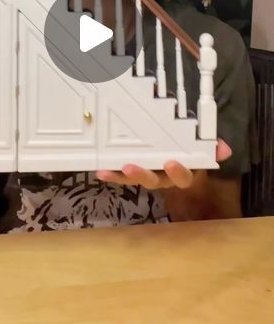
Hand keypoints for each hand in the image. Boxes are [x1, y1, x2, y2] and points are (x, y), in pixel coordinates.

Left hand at [96, 138, 231, 188]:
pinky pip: (121, 175)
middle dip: (142, 175)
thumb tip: (224, 149)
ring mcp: (146, 175)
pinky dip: (111, 174)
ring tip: (110, 170)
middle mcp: (163, 177)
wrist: (174, 148)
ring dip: (122, 176)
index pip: (183, 177)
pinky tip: (100, 170)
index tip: (172, 162)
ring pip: (134, 179)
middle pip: (153, 181)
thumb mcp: (200, 142)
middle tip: (130, 167)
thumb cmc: (187, 145)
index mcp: (181, 171)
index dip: (178, 172)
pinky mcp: (131, 171)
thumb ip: (210, 144)